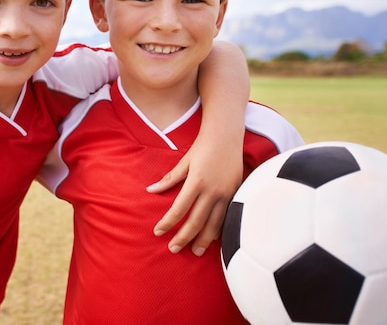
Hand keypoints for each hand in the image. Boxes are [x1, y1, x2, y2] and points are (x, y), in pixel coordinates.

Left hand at [147, 139, 242, 254]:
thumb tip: (150, 190)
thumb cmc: (202, 146)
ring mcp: (226, 193)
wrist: (226, 134)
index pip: (178, 209)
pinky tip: (213, 239)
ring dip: (203, 240)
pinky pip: (227, 217)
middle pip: (196, 221)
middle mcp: (212, 190)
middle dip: (184, 237)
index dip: (167, 223)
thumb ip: (169, 179)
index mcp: (196, 182)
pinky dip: (219, 229)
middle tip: (173, 249)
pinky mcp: (237, 193)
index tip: (158, 232)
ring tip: (194, 251)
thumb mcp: (183, 161)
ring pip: (215, 224)